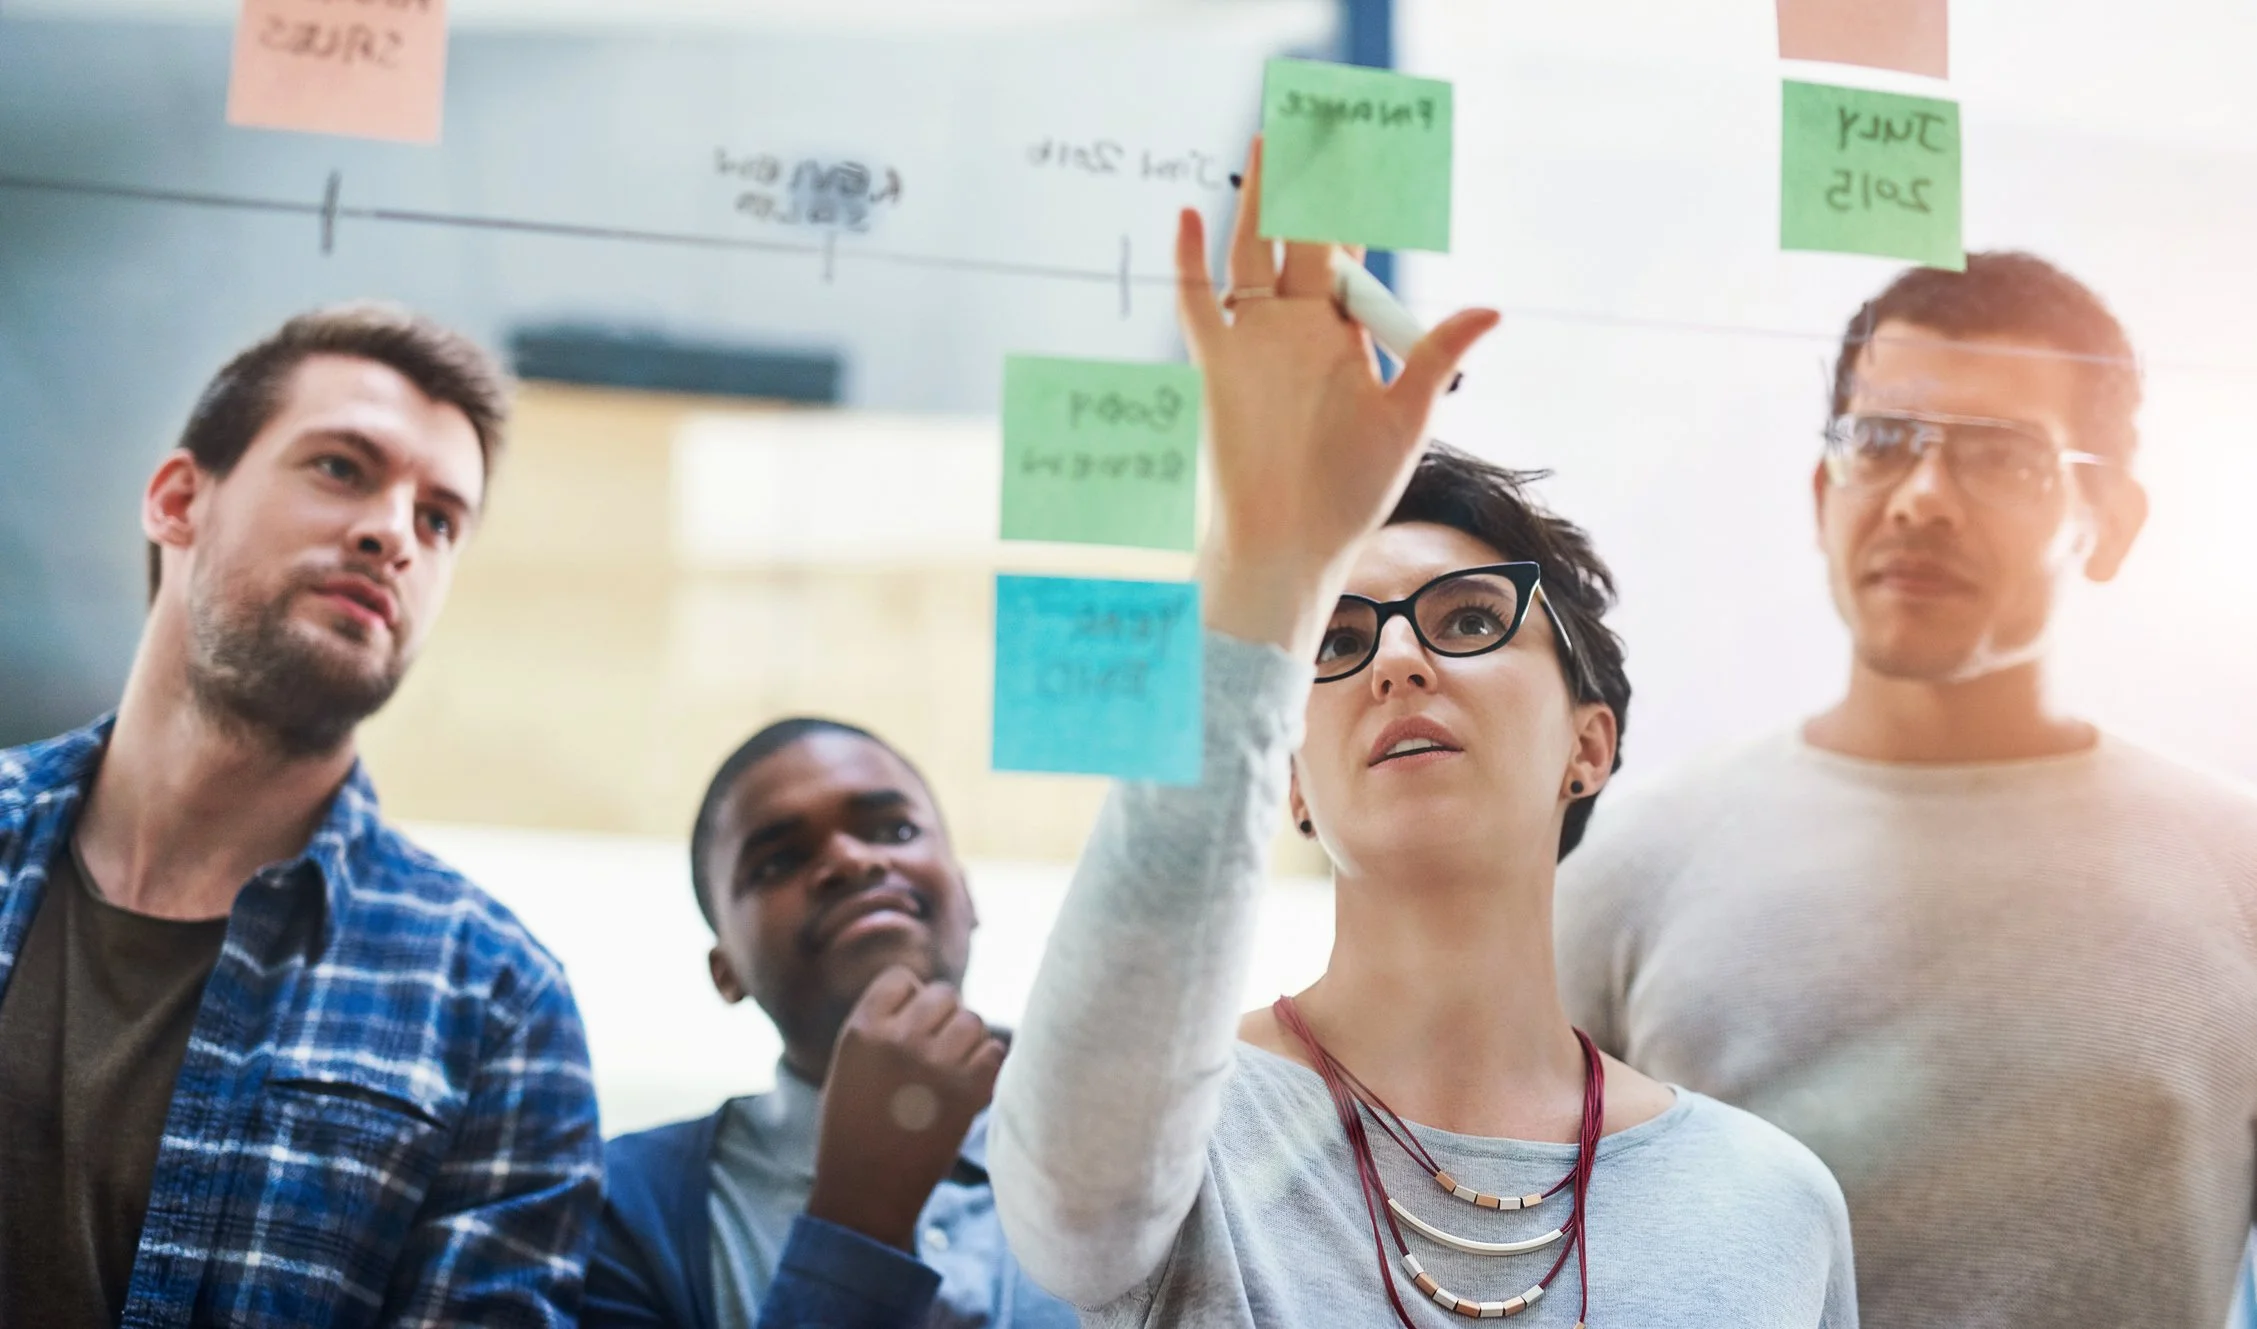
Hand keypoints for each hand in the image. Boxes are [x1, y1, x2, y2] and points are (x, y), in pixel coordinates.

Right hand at [803, 966, 1004, 1251]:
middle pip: (944, 995)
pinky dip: (987, 1065)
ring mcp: (936, 1064)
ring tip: (951, 1071)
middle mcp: (899, 1039)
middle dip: (943, 1018)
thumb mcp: (849, 1066)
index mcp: (862, 1030)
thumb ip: (882, 1026)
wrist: (866, 1192)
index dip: (911, 999)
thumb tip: (929, 995)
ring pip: (973, 1021)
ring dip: (968, 1040)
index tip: (910, 1027)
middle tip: (936, 1052)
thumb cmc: (853, 1129)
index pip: (902, 979)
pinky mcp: (967, 1091)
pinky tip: (968, 1086)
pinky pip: (994, 1051)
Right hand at [1176, 138, 1498, 655]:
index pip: (1354, 255)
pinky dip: (1192, 259)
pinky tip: (1193, 213)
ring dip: (1260, 197)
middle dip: (1313, 181)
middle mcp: (1299, 329)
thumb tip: (1493, 307)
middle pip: (1304, 237)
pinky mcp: (1217, 363)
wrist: (1286, 541)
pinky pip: (1198, 301)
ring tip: (1269, 139)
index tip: (1377, 154)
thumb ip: (1436, 355)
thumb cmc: (1350, 492)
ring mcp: (1255, 341)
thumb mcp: (1406, 419)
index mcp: (1346, 335)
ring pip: (1253, 251)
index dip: (1363, 205)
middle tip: (1322, 124)